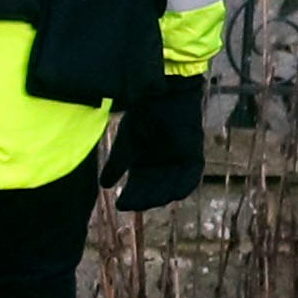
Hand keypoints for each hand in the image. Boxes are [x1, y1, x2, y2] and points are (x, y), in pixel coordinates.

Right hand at [111, 79, 204, 213]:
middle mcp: (163, 163)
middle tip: (133, 204)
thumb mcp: (126, 141)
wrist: (161, 92)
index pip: (139, 186)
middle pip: (154, 189)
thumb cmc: (143, 113)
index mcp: (146, 161)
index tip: (120, 205)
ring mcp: (179, 159)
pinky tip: (174, 194)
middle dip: (144, 198)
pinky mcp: (193, 152)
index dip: (132, 197)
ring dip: (161, 195)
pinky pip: (191, 175)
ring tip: (149, 202)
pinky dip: (184, 186)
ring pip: (171, 185)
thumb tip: (104, 186)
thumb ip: (117, 164)